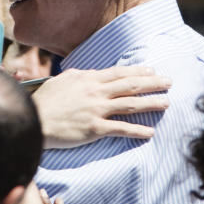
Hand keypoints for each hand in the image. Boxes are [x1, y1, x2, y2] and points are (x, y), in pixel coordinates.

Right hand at [32, 66, 170, 147]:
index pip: (119, 72)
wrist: (33, 118)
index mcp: (89, 78)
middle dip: (152, 83)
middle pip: (130, 85)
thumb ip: (81, 77)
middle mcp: (96, 92)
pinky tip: (150, 132)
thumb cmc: (46, 100)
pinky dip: (137, 131)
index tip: (152, 70)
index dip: (138, 71)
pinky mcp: (95, 128)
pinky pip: (121, 129)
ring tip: (166, 102)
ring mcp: (96, 110)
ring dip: (151, 103)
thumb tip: (92, 74)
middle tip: (169, 82)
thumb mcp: (63, 80)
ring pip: (131, 104)